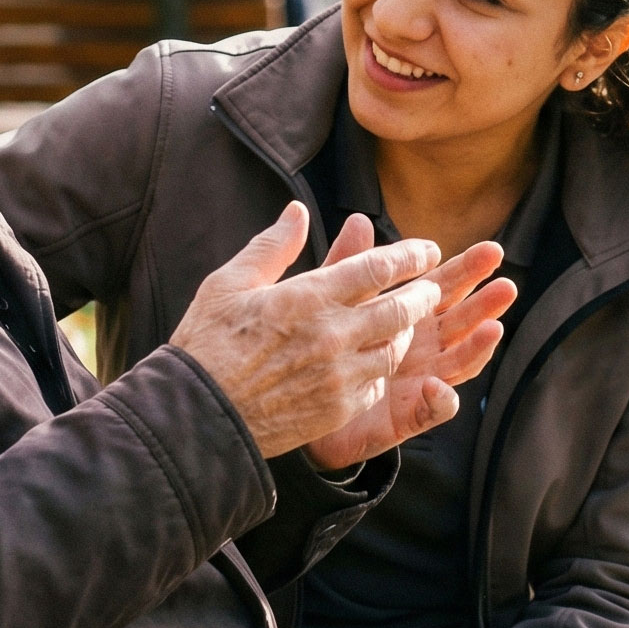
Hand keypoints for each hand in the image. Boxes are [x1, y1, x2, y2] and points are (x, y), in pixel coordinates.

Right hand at [170, 201, 445, 458]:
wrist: (196, 416)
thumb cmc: (206, 345)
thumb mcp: (229, 283)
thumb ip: (272, 246)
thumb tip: (296, 212)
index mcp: (307, 297)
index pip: (376, 268)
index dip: (409, 256)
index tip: (428, 250)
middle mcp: (332, 335)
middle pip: (400, 309)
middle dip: (423, 294)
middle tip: (432, 287)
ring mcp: (339, 375)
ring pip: (394, 348)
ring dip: (407, 333)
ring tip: (408, 323)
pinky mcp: (337, 409)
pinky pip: (377, 383)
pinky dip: (382, 369)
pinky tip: (376, 361)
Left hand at [304, 218, 516, 471]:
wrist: (299, 403)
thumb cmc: (321, 347)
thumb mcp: (333, 299)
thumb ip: (351, 264)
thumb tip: (360, 219)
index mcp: (409, 316)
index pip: (445, 288)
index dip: (468, 270)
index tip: (491, 250)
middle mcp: (422, 348)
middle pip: (462, 323)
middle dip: (485, 304)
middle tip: (506, 286)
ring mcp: (419, 382)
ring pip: (458, 364)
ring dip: (477, 348)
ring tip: (493, 329)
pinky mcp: (406, 416)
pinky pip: (430, 410)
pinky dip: (440, 400)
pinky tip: (438, 386)